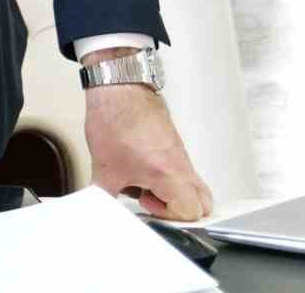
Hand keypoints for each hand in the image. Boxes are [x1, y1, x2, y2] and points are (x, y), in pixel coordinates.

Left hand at [83, 52, 212, 220]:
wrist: (118, 88)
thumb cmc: (117, 119)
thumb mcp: (104, 167)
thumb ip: (104, 193)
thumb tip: (101, 205)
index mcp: (170, 175)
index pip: (191, 212)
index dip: (170, 216)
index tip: (147, 206)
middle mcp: (181, 165)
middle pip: (203, 202)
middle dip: (179, 209)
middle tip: (152, 201)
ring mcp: (179, 153)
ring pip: (190, 184)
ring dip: (169, 191)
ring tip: (141, 183)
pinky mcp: (172, 143)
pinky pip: (179, 168)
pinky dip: (164, 175)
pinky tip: (137, 167)